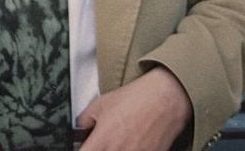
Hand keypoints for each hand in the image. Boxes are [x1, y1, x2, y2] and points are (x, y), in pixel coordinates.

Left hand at [77, 67, 191, 150]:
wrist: (165, 99)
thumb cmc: (135, 99)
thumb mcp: (100, 104)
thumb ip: (84, 120)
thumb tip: (79, 130)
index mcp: (101, 141)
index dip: (83, 150)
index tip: (86, 146)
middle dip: (98, 149)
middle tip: (103, 142)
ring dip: (115, 150)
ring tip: (119, 141)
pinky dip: (132, 150)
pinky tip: (133, 143)